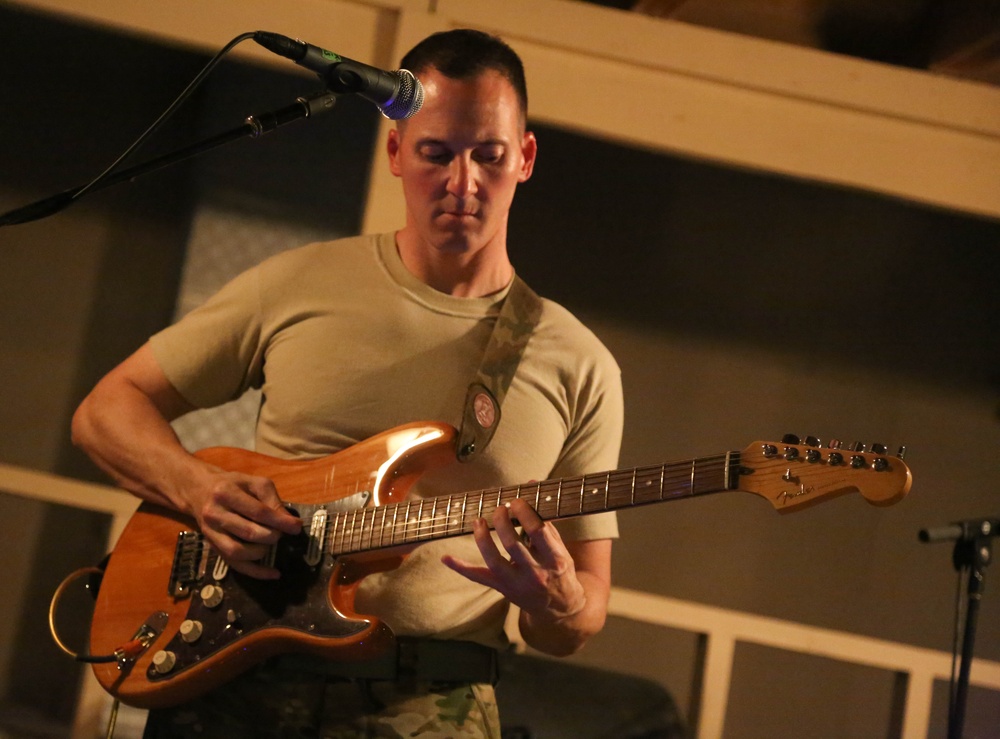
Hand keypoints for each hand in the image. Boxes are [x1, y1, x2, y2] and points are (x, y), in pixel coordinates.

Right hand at [184, 466, 301, 579]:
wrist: (197, 491)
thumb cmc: (231, 484)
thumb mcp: (253, 482)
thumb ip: (272, 500)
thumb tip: (289, 522)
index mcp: (226, 493)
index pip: (258, 512)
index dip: (280, 522)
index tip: (297, 527)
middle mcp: (215, 514)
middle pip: (249, 533)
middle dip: (272, 535)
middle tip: (282, 533)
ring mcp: (211, 533)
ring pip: (238, 552)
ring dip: (263, 551)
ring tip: (272, 543)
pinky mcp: (212, 547)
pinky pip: (234, 564)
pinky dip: (255, 572)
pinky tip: (273, 573)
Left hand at [442, 497, 585, 621]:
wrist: (560, 606)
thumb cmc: (559, 569)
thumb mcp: (559, 546)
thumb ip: (544, 518)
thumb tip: (531, 484)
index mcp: (554, 559)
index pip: (537, 530)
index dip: (524, 512)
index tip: (516, 501)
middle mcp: (536, 573)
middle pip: (512, 544)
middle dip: (502, 521)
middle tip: (499, 509)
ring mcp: (517, 583)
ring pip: (494, 560)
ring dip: (482, 538)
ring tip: (478, 521)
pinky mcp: (503, 589)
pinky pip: (478, 577)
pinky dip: (461, 567)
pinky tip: (445, 557)